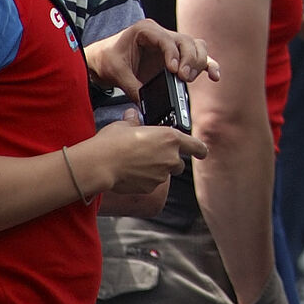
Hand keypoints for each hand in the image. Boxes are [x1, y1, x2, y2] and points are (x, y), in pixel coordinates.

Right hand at [80, 118, 205, 198]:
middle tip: (152, 156)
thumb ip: (135, 121)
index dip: (200, 150)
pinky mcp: (150, 187)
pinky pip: (151, 184)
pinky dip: (145, 180)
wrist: (101, 164)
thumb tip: (133, 115)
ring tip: (137, 164)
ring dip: (157, 170)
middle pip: (179, 163)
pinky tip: (131, 174)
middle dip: (169, 161)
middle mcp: (170, 157)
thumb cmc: (113, 142)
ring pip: (164, 174)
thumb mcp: (125, 125)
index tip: (201, 152)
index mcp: (171, 138)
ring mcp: (161, 174)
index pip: (196, 146)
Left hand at [83, 19, 219, 99]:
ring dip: (198, 62)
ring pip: (196, 46)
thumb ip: (132, 87)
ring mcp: (171, 43)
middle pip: (187, 41)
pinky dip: (208, 65)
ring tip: (189, 79)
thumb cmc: (108, 61)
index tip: (175, 71)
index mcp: (146, 30)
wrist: (102, 59)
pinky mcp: (177, 55)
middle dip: (189, 60)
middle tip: (183, 77)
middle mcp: (162, 33)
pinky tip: (215, 76)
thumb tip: (146, 104)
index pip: (167, 39)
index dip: (174, 54)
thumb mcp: (117, 74)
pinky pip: (198, 56)